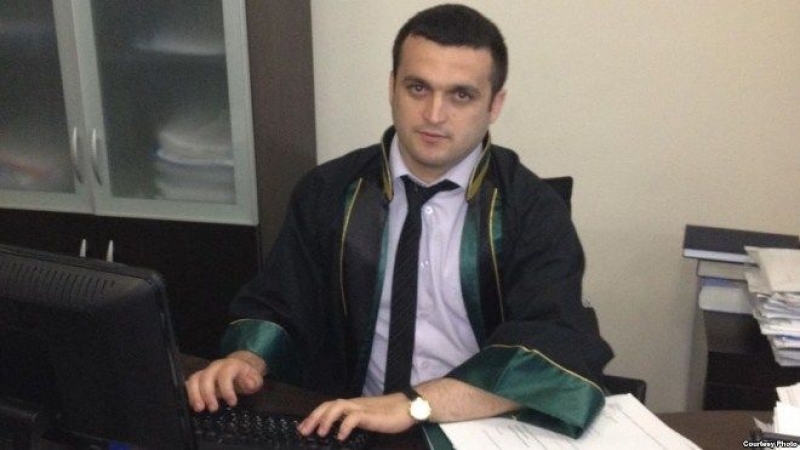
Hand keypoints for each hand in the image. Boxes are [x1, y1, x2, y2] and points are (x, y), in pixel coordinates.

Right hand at [185, 351, 266, 411]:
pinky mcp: (199, 378)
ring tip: (199, 409)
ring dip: (195, 395)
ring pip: (195, 379)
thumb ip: (253, 381)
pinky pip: (189, 383)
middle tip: (213, 409)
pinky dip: (189, 394)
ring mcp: (206, 372)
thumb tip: (248, 383)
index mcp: (230, 365)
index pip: (225, 374)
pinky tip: (192, 405)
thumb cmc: (247, 376)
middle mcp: (216, 367)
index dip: (227, 389)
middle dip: (208, 394)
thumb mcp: (255, 378)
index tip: (232, 403)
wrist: (240, 367)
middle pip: (207, 377)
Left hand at [298, 393, 414, 440]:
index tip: (302, 428)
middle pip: (329, 405)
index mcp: (352, 405)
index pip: (328, 406)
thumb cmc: (389, 415)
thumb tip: (338, 432)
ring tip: (320, 433)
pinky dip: (345, 426)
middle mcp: (354, 404)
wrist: (408, 406)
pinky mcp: (371, 414)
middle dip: (314, 417)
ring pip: (338, 406)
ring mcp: (362, 408)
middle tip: (303, 431)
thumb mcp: (367, 419)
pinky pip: (354, 417)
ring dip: (326, 419)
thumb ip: (353, 422)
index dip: (314, 416)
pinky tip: (341, 436)